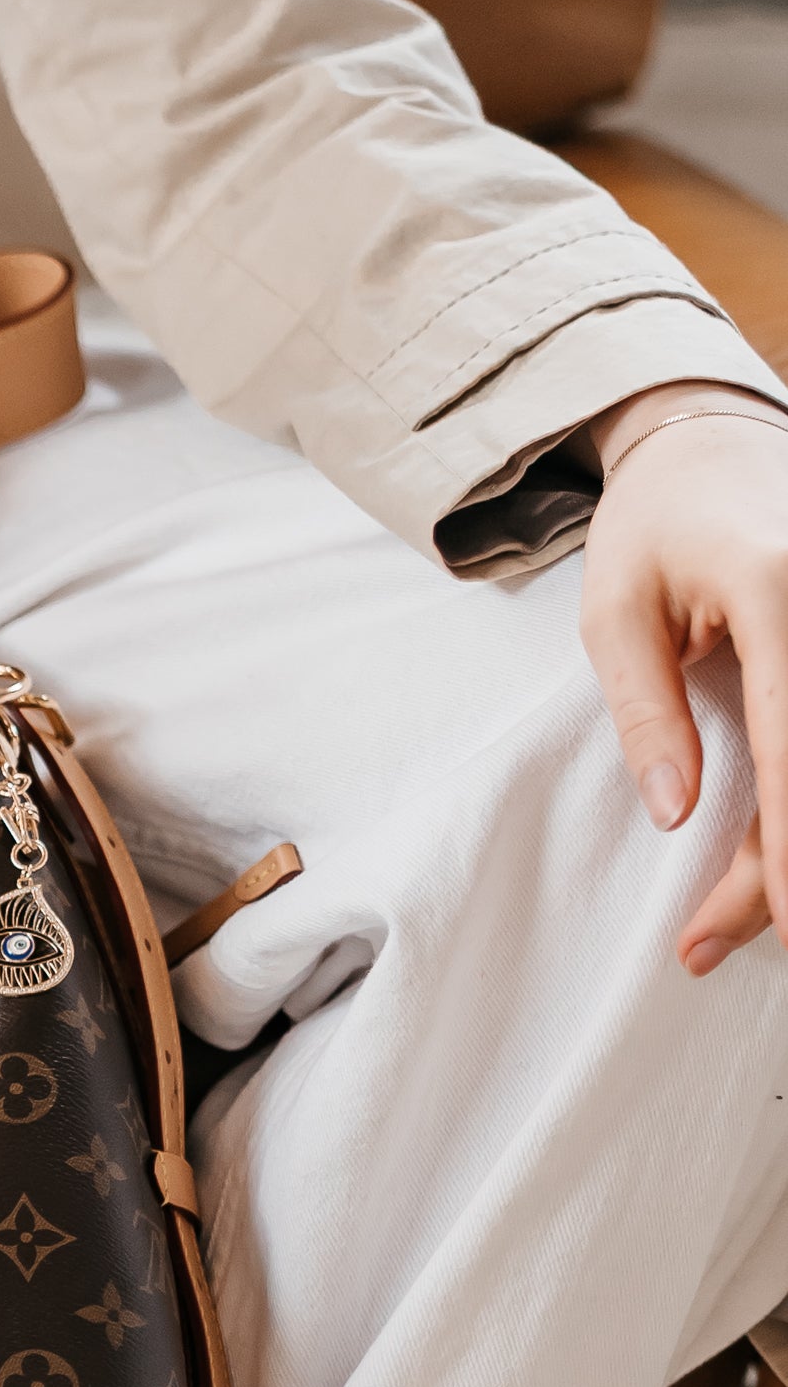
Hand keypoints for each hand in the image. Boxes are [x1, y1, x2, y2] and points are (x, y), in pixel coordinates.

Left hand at [578, 382, 787, 973]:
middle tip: (703, 946)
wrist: (713, 441)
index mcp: (775, 589)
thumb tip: (677, 815)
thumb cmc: (653, 525)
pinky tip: (762, 868)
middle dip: (780, 872)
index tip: (784, 919)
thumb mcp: (615, 612)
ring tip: (716, 926)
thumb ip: (646, 710)